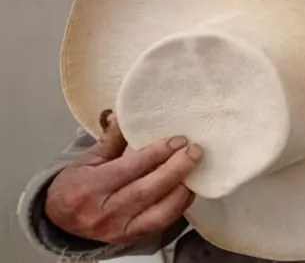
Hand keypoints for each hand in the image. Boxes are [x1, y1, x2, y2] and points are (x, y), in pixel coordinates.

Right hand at [44, 113, 202, 244]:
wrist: (60, 221)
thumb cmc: (75, 186)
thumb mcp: (86, 160)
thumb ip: (111, 140)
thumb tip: (123, 114)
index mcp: (90, 187)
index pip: (130, 168)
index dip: (157, 153)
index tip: (178, 140)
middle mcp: (104, 212)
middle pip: (147, 190)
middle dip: (176, 169)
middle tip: (194, 151)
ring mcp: (119, 229)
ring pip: (159, 211)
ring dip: (182, 189)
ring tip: (196, 169)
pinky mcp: (131, 238)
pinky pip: (161, 223)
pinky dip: (179, 205)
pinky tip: (188, 188)